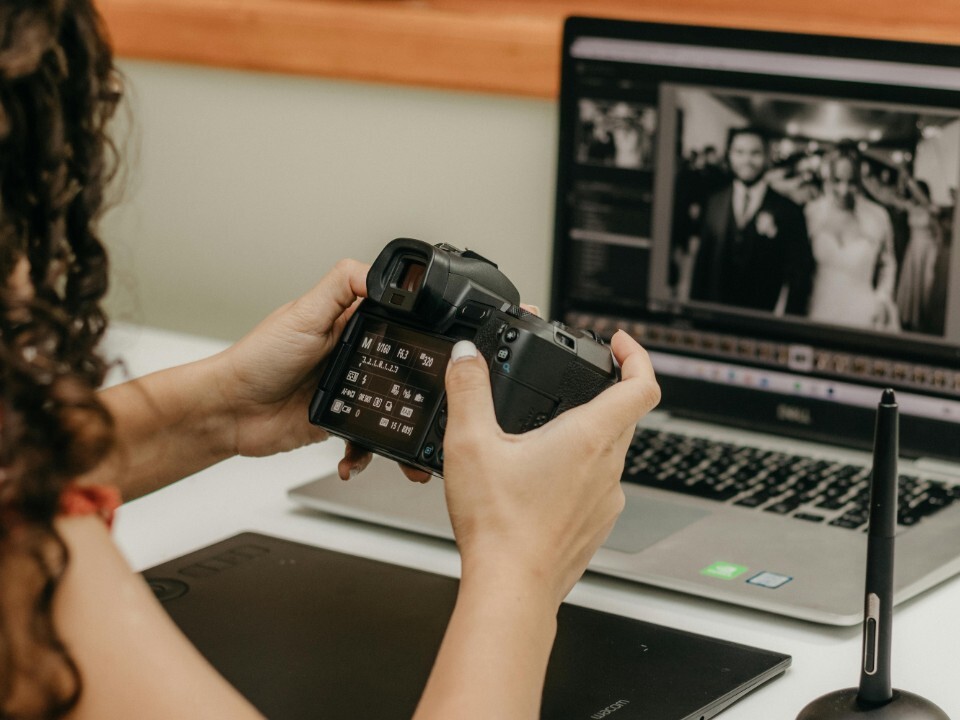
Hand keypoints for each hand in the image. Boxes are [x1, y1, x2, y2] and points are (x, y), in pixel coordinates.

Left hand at [212, 259, 425, 480]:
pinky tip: (357, 456)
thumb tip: (383, 272)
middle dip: (416, 384)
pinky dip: (367, 452)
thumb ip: (342, 284)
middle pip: (401, 366)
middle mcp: (351, 354)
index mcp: (347, 323)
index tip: (435, 340)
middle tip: (426, 395)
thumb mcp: (303, 313)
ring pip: (391, 406)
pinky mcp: (340, 421)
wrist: (230, 412)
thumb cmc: (257, 360)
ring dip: (399, 423)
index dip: (416, 327)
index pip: (395, 318)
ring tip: (405, 435)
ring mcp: (347, 389)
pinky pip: (367, 439)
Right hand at [441, 330, 659, 606]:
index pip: (642, 385)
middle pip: (625, 415)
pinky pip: (597, 485)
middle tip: (569, 381)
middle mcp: (607, 467)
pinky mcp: (595, 525)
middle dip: (601, 391)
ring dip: (586, 434)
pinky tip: (539, 481)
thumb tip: (468, 355)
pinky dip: (577, 471)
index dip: (635, 354)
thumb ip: (468, 390)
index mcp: (589, 438)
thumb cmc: (498, 526)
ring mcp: (606, 499)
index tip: (617, 343)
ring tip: (543, 433)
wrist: (511, 590)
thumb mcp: (469, 443)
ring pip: (610, 451)